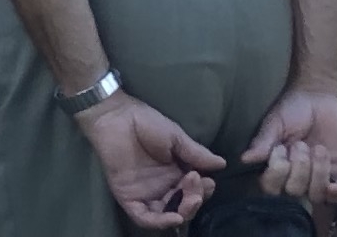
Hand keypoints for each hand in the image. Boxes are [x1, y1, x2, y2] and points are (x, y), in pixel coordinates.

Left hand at [71, 92, 225, 228]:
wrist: (115, 115)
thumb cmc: (144, 122)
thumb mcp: (176, 137)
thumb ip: (196, 154)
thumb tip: (222, 164)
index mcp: (175, 173)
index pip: (194, 192)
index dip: (203, 190)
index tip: (207, 180)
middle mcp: (162, 187)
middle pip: (183, 206)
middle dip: (195, 201)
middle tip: (198, 186)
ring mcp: (145, 193)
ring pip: (168, 215)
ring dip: (183, 211)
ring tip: (191, 199)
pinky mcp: (128, 196)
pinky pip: (145, 218)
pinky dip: (160, 222)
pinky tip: (175, 217)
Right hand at [237, 85, 336, 212]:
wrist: (318, 99)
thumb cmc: (291, 110)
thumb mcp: (274, 124)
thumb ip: (262, 142)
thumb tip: (243, 159)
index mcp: (275, 166)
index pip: (271, 188)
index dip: (276, 173)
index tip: (279, 149)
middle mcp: (294, 177)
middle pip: (294, 192)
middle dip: (299, 168)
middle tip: (301, 144)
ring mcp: (316, 179)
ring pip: (315, 195)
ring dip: (317, 173)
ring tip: (318, 149)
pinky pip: (336, 197)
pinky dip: (335, 193)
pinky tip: (334, 185)